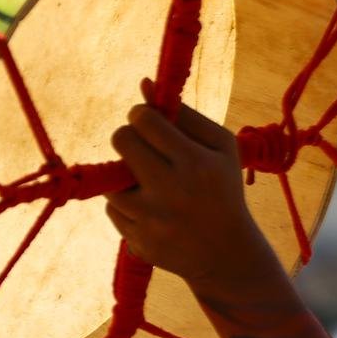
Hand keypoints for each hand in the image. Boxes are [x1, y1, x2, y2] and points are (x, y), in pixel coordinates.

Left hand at [106, 87, 280, 302]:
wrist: (226, 253)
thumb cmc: (222, 188)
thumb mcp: (220, 147)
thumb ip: (184, 114)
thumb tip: (144, 84)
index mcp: (194, 162)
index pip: (144, 120)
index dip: (141, 114)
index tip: (147, 122)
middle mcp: (170, 190)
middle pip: (121, 141)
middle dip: (128, 137)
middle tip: (142, 147)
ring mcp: (150, 218)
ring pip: (110, 178)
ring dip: (125, 175)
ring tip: (149, 182)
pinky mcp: (136, 241)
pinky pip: (112, 208)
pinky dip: (126, 205)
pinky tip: (151, 210)